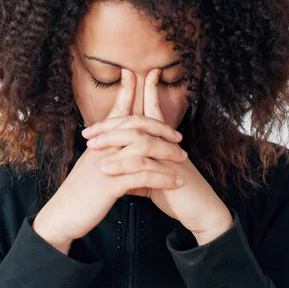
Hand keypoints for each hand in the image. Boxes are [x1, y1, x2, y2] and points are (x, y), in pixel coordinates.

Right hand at [32, 69, 186, 253]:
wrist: (61, 216)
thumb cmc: (78, 196)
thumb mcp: (91, 173)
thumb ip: (108, 162)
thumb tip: (124, 162)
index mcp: (97, 144)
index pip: (114, 114)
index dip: (124, 94)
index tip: (133, 75)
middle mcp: (101, 149)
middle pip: (134, 126)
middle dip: (159, 127)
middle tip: (178, 135)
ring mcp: (105, 164)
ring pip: (142, 149)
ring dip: (166, 153)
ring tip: (183, 159)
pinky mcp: (110, 184)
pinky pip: (143, 176)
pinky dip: (163, 177)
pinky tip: (176, 182)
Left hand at [83, 67, 232, 245]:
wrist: (201, 213)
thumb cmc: (178, 196)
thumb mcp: (152, 180)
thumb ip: (135, 171)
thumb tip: (116, 169)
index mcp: (163, 142)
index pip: (152, 112)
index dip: (145, 91)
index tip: (129, 74)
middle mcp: (168, 144)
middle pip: (138, 122)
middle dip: (111, 124)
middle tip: (87, 132)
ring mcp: (171, 156)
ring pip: (139, 139)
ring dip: (112, 142)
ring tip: (91, 148)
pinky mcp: (172, 173)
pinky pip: (143, 164)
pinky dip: (122, 165)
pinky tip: (106, 169)